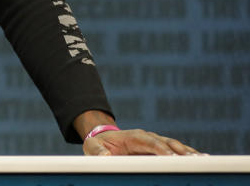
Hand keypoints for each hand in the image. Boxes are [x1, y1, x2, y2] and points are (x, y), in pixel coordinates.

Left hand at [83, 128, 200, 155]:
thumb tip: (104, 156)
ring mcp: (157, 143)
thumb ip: (98, 151)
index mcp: (133, 136)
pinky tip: (202, 161)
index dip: (162, 150)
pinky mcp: (161, 150)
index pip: (150, 142)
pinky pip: (177, 153)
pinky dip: (189, 157)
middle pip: (168, 144)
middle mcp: (148, 137)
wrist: (104, 140)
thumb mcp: (92, 147)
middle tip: (196, 162)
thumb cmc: (99, 145)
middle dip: (182, 153)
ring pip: (176, 148)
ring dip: (190, 154)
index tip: (172, 159)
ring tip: (206, 161)